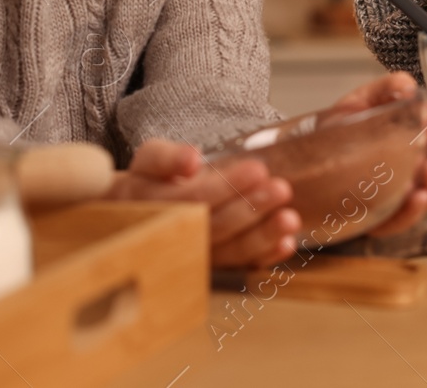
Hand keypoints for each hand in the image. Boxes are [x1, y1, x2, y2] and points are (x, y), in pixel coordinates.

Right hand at [109, 139, 299, 267]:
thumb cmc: (150, 181)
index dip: (226, 186)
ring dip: (262, 237)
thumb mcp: (149, 159)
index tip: (258, 169)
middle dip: (250, 208)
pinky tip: (286, 244)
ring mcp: (193, 258)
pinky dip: (263, 258)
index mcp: (155, 205)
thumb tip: (192, 160)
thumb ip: (168, 158)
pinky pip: (238, 268)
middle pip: (215, 227)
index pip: (194, 198)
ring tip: (290, 219)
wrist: (136, 215)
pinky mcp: (210, 269)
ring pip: (228, 252)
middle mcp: (173, 236)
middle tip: (281, 189)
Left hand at [324, 72, 426, 236]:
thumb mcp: (362, 102)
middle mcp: (414, 167)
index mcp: (415, 138)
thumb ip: (385, 89)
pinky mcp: (381, 219)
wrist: (304, 159)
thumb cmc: (339, 131)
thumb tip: (407, 86)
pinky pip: (402, 220)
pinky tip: (414, 195)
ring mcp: (401, 195)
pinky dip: (411, 210)